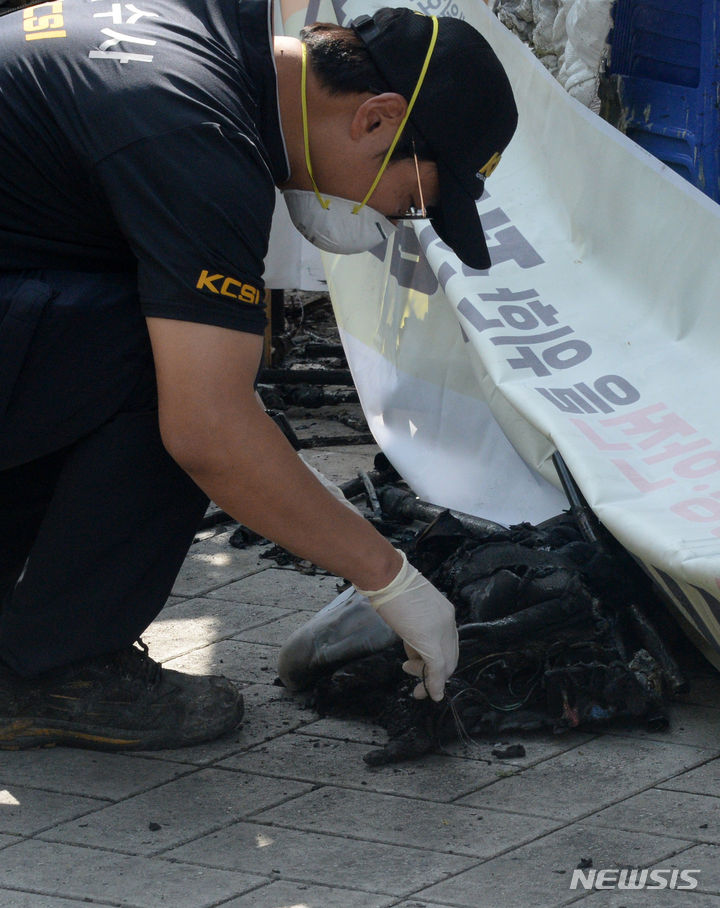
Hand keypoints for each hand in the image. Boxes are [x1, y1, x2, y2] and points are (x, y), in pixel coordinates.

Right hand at [355, 550, 458, 700]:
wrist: (385, 577)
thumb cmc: (390, 585)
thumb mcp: (408, 606)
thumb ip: (416, 624)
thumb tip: (411, 641)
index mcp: (445, 611)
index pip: (447, 642)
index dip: (435, 657)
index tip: (418, 663)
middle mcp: (449, 621)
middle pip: (450, 655)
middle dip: (435, 673)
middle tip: (418, 680)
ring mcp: (441, 631)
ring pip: (444, 664)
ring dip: (427, 676)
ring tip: (407, 670)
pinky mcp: (431, 641)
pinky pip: (437, 669)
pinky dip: (434, 684)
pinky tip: (429, 694)